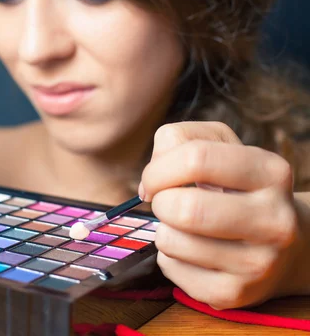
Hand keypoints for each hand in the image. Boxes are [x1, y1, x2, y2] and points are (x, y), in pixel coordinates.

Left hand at [140, 121, 305, 309]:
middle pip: (185, 208)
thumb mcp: (219, 147)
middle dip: (160, 202)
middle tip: (166, 203)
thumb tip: (149, 183)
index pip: (196, 159)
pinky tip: (192, 252)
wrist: (285, 248)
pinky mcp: (234, 294)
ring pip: (171, 241)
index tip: (155, 178)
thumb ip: (178, 140)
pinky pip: (170, 269)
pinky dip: (168, 257)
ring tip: (184, 227)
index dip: (159, 168)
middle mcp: (274, 219)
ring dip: (163, 230)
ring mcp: (258, 262)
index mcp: (271, 173)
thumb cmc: (236, 188)